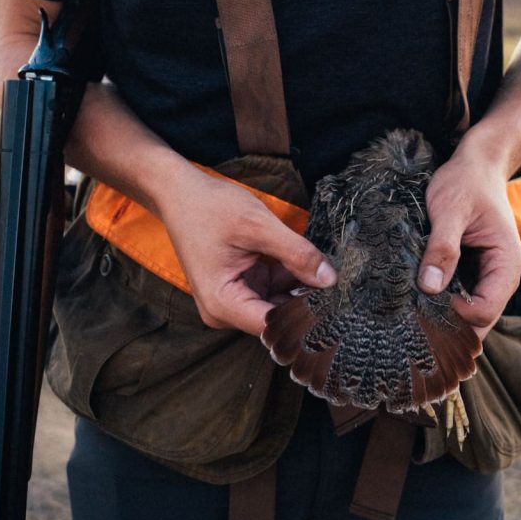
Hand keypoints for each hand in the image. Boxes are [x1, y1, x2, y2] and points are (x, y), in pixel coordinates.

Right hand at [158, 166, 336, 335]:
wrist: (180, 193)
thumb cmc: (209, 207)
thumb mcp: (259, 226)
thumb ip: (297, 253)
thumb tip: (330, 279)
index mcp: (223, 303)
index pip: (274, 325)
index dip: (306, 316)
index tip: (336, 303)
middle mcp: (225, 311)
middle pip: (278, 318)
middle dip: (307, 301)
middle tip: (340, 285)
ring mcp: (233, 301)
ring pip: (280, 304)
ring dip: (301, 288)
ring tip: (325, 269)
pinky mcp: (241, 288)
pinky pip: (273, 290)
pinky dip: (290, 278)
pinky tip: (308, 264)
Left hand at [417, 142, 520, 338]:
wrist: (475, 166)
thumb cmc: (466, 183)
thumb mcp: (450, 211)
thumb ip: (442, 248)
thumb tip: (430, 287)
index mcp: (506, 265)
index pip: (484, 312)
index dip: (455, 314)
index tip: (426, 297)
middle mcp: (500, 278)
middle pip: (478, 322)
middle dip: (449, 326)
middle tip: (414, 321)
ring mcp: (486, 278)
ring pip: (467, 315)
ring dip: (442, 316)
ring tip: (413, 312)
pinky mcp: (470, 274)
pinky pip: (457, 299)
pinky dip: (440, 303)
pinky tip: (418, 299)